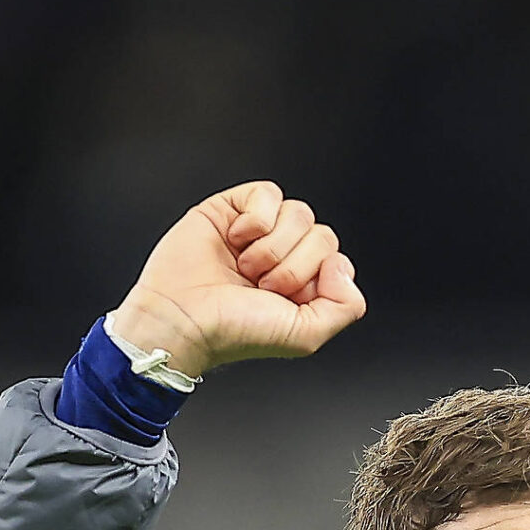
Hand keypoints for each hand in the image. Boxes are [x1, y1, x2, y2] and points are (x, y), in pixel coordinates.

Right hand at [107, 182, 366, 375]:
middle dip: (293, 266)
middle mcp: (286, 256)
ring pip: (299, 213)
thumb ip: (346, 307)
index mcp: (305, 284)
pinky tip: (235, 240)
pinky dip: (256, 219)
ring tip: (246, 268)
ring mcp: (261, 231)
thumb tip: (342, 263)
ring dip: (272, 247)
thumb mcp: (305, 335)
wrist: (183, 318)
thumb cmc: (234, 331)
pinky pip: (269, 194)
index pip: (336, 259)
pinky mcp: (234, 208)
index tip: (286, 299)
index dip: (316, 278)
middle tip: (261, 286)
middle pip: (322, 235)